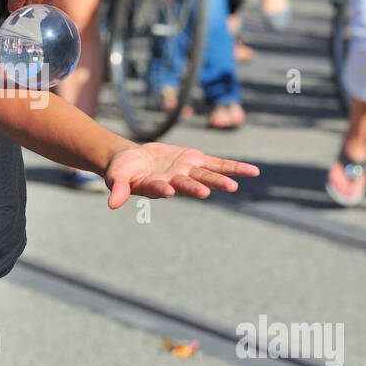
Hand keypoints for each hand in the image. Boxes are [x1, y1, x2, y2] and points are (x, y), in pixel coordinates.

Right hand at [104, 141, 259, 209]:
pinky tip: (253, 172)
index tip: (167, 190)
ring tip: (233, 187)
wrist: (133, 160)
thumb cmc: (122, 171)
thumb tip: (112, 204)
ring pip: (206, 176)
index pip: (158, 188)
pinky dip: (235, 167)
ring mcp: (187, 172)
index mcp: (153, 186)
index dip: (162, 189)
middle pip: (186, 185)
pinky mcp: (196, 161)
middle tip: (205, 192)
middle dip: (196, 188)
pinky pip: (219, 164)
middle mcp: (174, 182)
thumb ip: (118, 189)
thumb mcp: (116, 177)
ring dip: (219, 181)